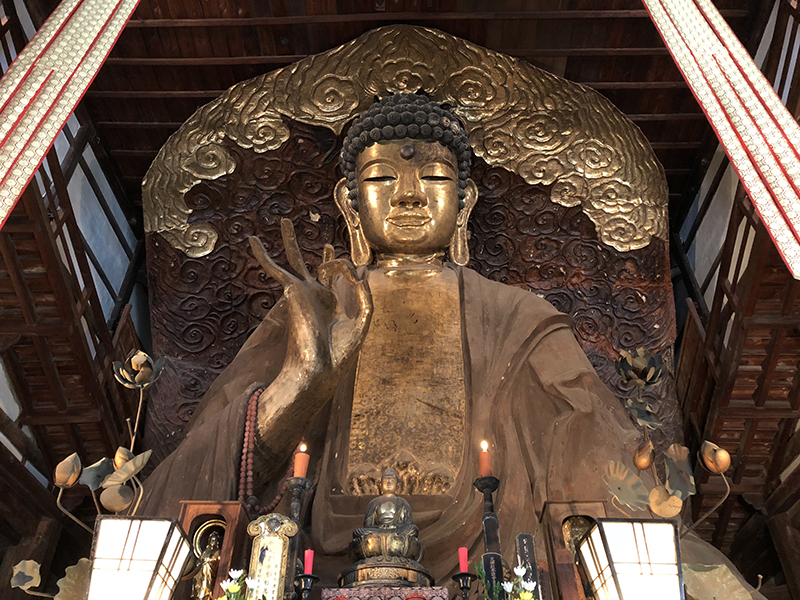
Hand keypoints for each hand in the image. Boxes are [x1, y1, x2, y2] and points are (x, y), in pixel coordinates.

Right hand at [248, 219, 371, 397]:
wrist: (319, 367)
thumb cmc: (340, 351)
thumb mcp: (363, 317)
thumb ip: (364, 292)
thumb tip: (359, 268)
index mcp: (332, 304)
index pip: (335, 278)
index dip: (343, 266)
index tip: (357, 267)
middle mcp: (316, 296)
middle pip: (314, 266)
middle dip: (319, 253)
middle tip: (323, 242)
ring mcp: (302, 292)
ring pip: (294, 259)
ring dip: (290, 241)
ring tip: (285, 221)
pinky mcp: (291, 292)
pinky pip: (274, 268)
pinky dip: (264, 255)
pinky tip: (253, 240)